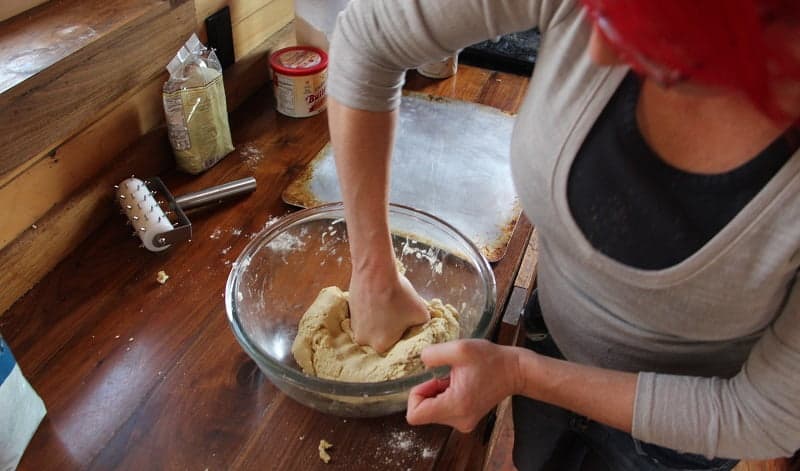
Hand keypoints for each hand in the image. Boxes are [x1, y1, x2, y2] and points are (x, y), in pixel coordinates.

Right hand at [348, 270, 429, 352]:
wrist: (375, 272)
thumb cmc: (398, 294)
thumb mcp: (422, 314)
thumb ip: (424, 327)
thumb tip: (422, 329)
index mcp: (381, 345)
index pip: (396, 345)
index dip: (404, 333)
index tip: (407, 322)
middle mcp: (364, 340)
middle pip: (382, 337)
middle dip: (390, 328)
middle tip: (398, 312)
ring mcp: (354, 326)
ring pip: (371, 327)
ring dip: (379, 319)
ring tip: (388, 304)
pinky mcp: (349, 312)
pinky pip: (363, 317)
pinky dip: (370, 311)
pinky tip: (378, 300)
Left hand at [406, 339, 521, 432]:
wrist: (514, 371)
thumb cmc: (490, 359)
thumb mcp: (460, 348)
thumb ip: (434, 354)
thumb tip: (421, 361)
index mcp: (455, 406)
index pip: (414, 415)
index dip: (415, 395)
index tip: (431, 380)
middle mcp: (458, 421)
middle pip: (423, 413)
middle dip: (428, 393)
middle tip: (445, 376)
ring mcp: (463, 423)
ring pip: (432, 412)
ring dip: (437, 394)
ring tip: (455, 379)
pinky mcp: (466, 420)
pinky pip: (443, 412)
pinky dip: (444, 397)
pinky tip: (459, 384)